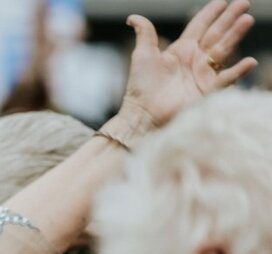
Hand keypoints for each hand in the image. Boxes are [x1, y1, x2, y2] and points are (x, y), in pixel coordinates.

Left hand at [122, 0, 256, 127]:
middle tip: (244, 3)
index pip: (200, 26)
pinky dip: (238, 71)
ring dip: (236, 35)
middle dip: (230, 18)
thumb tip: (132, 17)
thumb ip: (144, 34)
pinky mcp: (207, 91)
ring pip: (224, 50)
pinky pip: (226, 79)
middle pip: (216, 34)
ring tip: (247, 19)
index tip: (223, 1)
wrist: (142, 113)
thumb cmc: (141, 86)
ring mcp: (203, 74)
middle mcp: (195, 60)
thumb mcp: (142, 55)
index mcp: (181, 50)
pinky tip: (249, 61)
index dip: (210, 13)